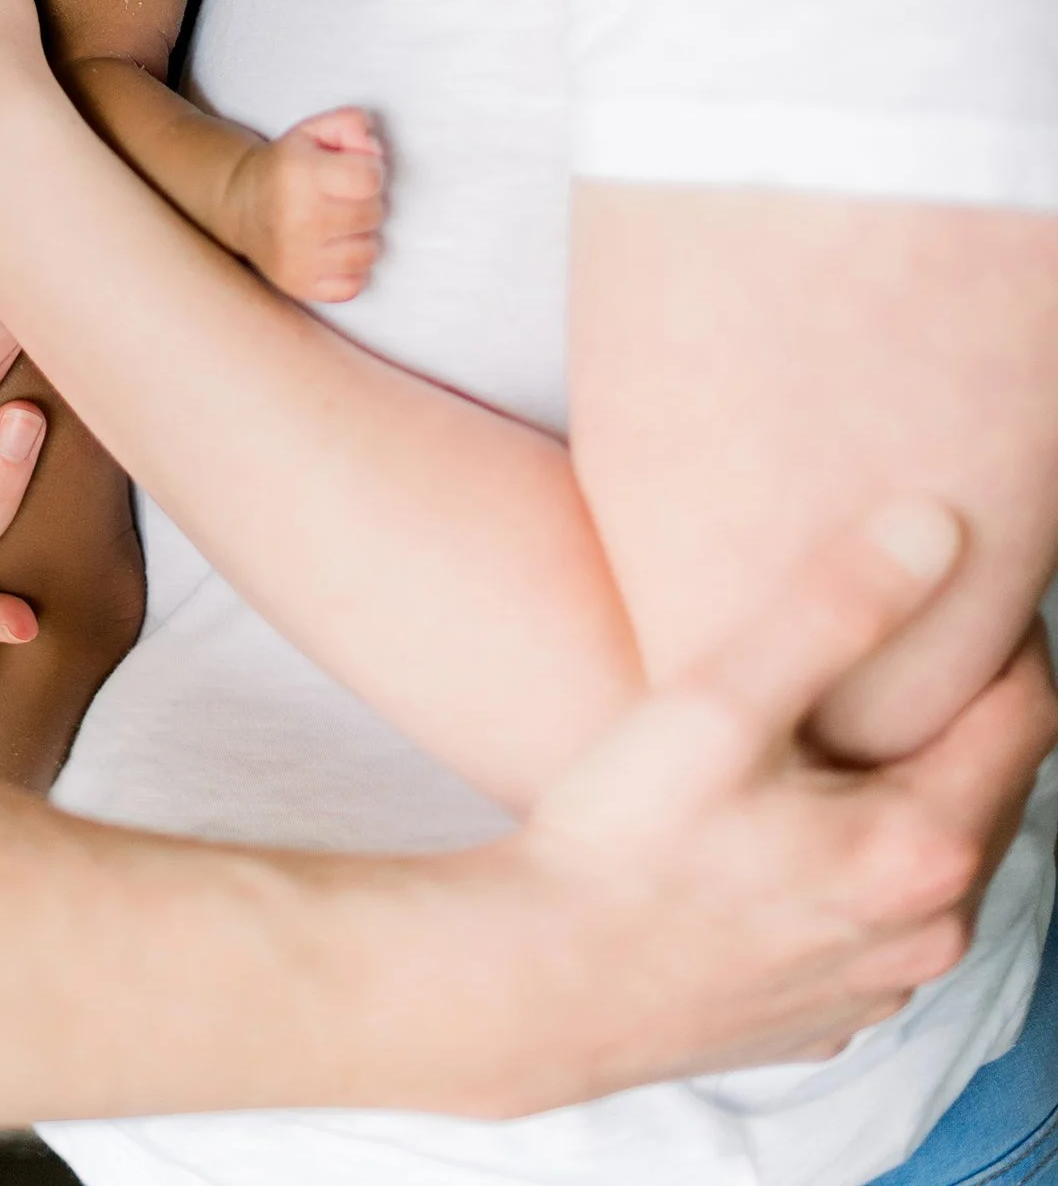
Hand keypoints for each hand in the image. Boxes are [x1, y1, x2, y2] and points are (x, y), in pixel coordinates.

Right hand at [226, 108, 385, 302]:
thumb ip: (350, 124)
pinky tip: (336, 251)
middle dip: (367, 203)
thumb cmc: (286, 167)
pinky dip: (353, 270)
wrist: (239, 204)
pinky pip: (354, 285)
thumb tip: (372, 149)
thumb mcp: (313, 130)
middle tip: (346, 198)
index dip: (372, 171)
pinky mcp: (299, 285)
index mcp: (300, 174)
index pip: (370, 179)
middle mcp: (297, 218)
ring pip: (368, 252)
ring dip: (363, 237)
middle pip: (373, 214)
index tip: (356, 172)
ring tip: (342, 224)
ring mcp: (297, 257)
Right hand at [450, 501, 1057, 1115]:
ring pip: (936, 864)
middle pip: (991, 790)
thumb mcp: (720, 699)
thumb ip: (837, 607)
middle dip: (962, 711)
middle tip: (905, 639)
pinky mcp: (824, 1019)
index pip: (1028, 716)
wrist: (534, 985)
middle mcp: (926, 935)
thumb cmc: (621, 839)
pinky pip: (880, 927)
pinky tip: (795, 829)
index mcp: (920, 850)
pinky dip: (864, 868)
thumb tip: (940, 525)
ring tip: (844, 724)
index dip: (1007, 638)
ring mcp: (877, 989)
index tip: (964, 581)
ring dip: (915, 791)